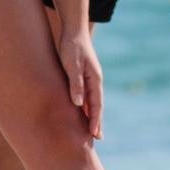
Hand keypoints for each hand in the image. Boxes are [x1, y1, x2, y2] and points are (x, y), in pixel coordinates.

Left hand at [47, 6, 104, 140]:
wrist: (73, 30)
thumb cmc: (72, 46)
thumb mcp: (72, 65)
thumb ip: (75, 84)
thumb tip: (78, 104)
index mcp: (95, 79)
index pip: (96, 104)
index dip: (95, 120)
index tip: (95, 135)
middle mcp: (95, 81)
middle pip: (97, 106)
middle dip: (97, 122)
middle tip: (98, 139)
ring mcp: (89, 79)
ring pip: (92, 102)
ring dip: (91, 116)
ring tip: (91, 131)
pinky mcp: (82, 76)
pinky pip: (85, 96)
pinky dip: (85, 107)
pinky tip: (81, 113)